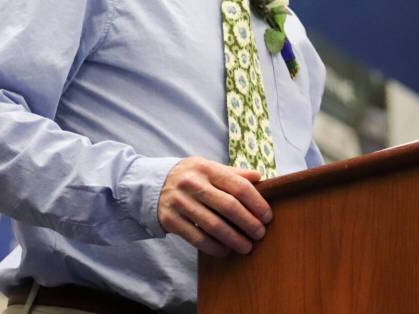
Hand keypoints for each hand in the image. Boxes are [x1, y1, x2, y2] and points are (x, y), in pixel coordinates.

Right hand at [157, 157, 272, 256]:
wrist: (151, 184)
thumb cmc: (189, 177)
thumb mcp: (207, 168)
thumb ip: (232, 173)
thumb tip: (259, 178)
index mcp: (206, 168)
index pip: (238, 186)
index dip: (257, 203)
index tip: (267, 216)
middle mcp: (192, 183)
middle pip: (228, 206)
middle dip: (249, 223)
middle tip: (260, 234)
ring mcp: (180, 202)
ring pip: (213, 225)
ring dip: (234, 239)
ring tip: (247, 247)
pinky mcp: (170, 220)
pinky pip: (197, 238)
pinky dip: (214, 247)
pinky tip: (225, 250)